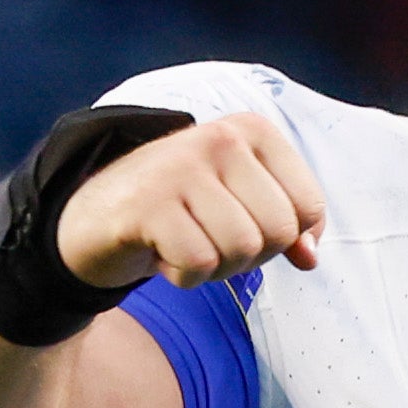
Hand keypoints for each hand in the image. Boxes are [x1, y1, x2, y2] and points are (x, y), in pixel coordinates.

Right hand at [54, 108, 328, 290]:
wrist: (98, 217)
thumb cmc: (183, 213)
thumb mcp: (243, 206)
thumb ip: (287, 227)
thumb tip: (309, 258)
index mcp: (252, 131)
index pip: (308, 207)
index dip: (285, 239)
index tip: (246, 227)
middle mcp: (220, 138)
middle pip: (277, 231)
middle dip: (249, 255)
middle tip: (210, 239)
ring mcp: (182, 167)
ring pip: (241, 249)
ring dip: (215, 268)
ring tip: (185, 243)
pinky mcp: (149, 204)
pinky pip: (199, 264)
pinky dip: (183, 277)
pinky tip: (162, 252)